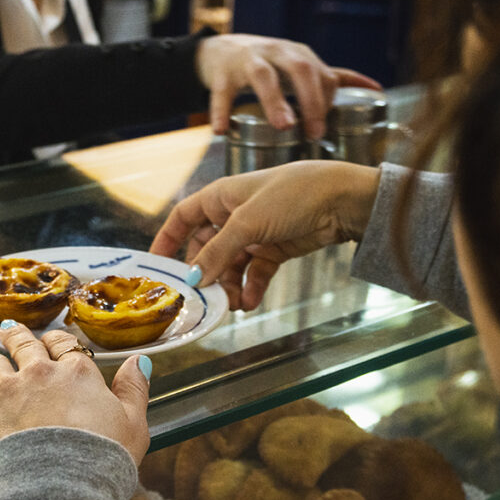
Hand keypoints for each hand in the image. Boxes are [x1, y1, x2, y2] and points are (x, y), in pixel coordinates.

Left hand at [0, 322, 150, 462]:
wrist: (62, 487)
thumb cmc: (103, 459)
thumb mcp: (134, 423)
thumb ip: (134, 389)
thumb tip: (139, 361)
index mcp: (76, 373)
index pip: (65, 346)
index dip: (57, 343)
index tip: (53, 343)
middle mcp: (39, 374)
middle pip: (24, 345)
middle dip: (16, 336)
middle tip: (10, 331)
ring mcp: (6, 391)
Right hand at [150, 161, 380, 309]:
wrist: (343, 200)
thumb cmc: (293, 194)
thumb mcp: (248, 223)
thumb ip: (217, 252)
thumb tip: (192, 278)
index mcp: (221, 197)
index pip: (183, 218)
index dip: (167, 239)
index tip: (156, 265)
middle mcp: (234, 214)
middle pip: (206, 248)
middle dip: (204, 274)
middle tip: (202, 297)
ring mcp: (255, 232)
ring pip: (230, 264)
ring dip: (228, 285)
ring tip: (232, 305)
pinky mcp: (275, 247)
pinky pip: (254, 272)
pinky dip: (251, 287)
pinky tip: (250, 301)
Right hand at [195, 34, 381, 138]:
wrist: (219, 51)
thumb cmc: (267, 63)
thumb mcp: (298, 66)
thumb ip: (331, 77)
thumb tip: (377, 88)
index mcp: (297, 54)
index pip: (321, 74)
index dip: (326, 101)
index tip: (323, 130)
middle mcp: (276, 52)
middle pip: (300, 68)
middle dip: (311, 99)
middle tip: (313, 132)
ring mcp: (247, 60)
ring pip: (263, 76)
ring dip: (275, 100)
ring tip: (283, 126)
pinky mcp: (222, 73)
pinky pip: (222, 92)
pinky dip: (221, 111)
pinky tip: (222, 131)